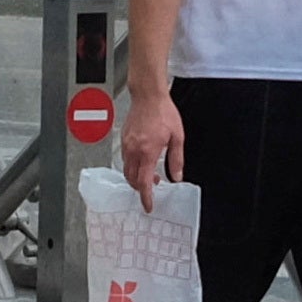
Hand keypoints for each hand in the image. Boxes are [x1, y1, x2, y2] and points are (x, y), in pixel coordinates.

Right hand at [119, 81, 182, 201]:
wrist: (148, 95)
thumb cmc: (163, 112)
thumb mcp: (177, 137)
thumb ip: (176, 159)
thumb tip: (177, 176)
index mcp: (148, 151)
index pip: (144, 182)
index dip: (146, 197)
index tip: (148, 206)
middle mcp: (134, 150)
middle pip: (132, 179)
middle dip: (141, 188)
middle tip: (152, 188)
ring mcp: (127, 145)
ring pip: (127, 170)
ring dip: (136, 177)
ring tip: (150, 174)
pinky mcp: (124, 139)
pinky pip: (125, 159)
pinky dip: (132, 166)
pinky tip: (143, 161)